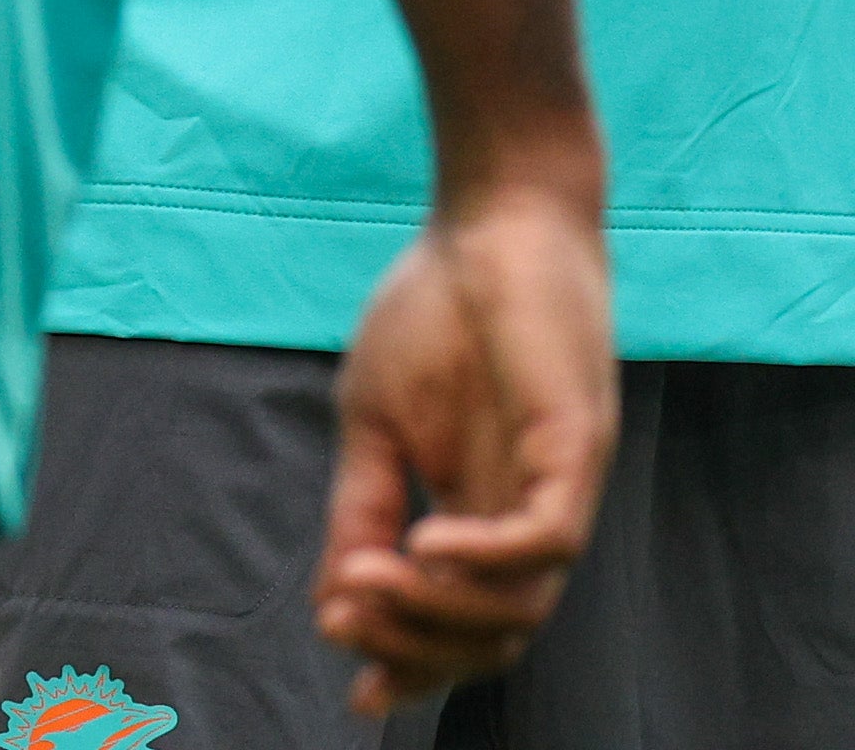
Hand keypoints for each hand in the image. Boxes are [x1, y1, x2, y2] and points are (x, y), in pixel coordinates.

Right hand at [319, 169, 616, 708]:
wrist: (488, 222)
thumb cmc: (434, 313)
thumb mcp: (373, 422)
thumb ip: (364, 507)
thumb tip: (336, 598)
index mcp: (483, 514)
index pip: (465, 623)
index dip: (416, 665)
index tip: (355, 690)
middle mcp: (530, 515)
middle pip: (497, 633)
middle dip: (417, 646)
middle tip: (344, 617)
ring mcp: (558, 485)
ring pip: (524, 603)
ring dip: (441, 611)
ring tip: (366, 577)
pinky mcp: (577, 448)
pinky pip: (549, 538)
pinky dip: (487, 557)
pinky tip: (425, 542)